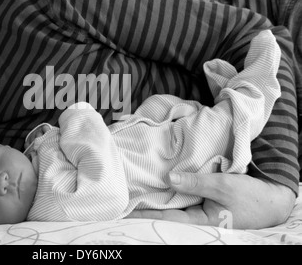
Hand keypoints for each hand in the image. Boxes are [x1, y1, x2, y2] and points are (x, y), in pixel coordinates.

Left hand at [125, 172, 295, 228]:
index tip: (126, 210)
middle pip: (167, 209)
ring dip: (160, 195)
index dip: (145, 214)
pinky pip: (185, 194)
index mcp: (200, 220)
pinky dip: (174, 187)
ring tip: (137, 188)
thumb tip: (169, 178)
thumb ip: (196, 182)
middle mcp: (197, 216)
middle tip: (126, 197)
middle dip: (148, 204)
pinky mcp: (205, 199)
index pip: (166, 217)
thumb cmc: (251, 197)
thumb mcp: (223, 187)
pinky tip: (161, 181)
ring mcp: (201, 207)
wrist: (273, 199)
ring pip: (175, 201)